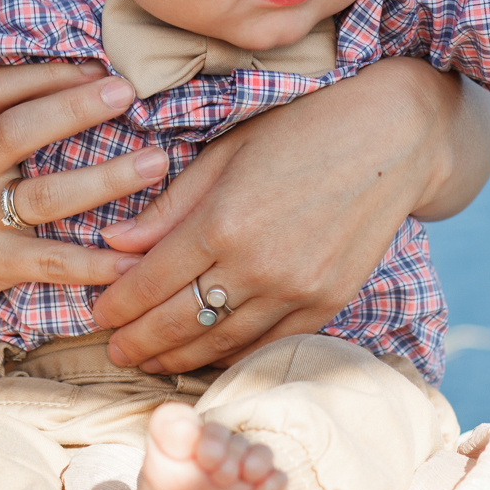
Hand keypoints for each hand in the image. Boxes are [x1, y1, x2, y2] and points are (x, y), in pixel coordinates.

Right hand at [0, 62, 166, 327]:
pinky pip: (49, 262)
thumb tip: (67, 86)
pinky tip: (132, 262)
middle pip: (19, 130)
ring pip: (45, 195)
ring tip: (155, 162)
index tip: (94, 64)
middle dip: (75, 108)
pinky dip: (93, 263)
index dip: (43, 73)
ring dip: (105, 179)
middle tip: (128, 92)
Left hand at [90, 58, 481, 373]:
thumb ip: (170, 203)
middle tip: (112, 350)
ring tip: (150, 362)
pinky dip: (232, 356)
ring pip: (221, 342)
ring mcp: (296, 291)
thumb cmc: (303, 127)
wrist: (392, 138)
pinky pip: (268, 344)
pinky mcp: (327, 303)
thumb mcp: (227, 151)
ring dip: (178, 357)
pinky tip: (208, 356)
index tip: (96, 315)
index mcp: (223, 221)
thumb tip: (115, 244)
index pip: (151, 281)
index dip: (117, 305)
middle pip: (179, 322)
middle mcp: (257, 266)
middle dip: (138, 342)